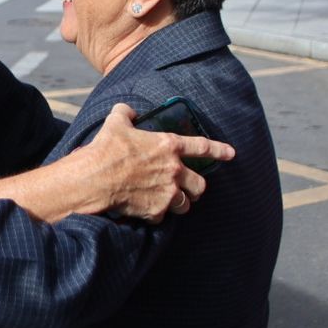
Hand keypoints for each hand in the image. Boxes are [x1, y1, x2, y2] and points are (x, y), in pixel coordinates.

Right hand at [69, 103, 234, 222]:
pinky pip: (163, 216)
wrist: (95, 179)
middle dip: (196, 188)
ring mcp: (168, 192)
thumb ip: (126, 113)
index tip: (231, 154)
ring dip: (179, 203)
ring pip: (185, 204)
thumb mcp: (115, 122)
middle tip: (188, 189)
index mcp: (168, 145)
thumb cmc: (106, 149)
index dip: (219, 150)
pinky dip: (156, 214)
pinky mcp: (157, 210)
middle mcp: (174, 170)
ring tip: (168, 202)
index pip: (202, 146)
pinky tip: (146, 210)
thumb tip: (128, 110)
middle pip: (200, 184)